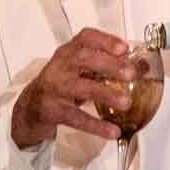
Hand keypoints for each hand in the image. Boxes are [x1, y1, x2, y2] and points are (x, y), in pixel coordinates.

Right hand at [10, 28, 135, 148]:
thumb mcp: (78, 71)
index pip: (85, 38)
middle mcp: (60, 66)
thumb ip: (105, 66)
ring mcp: (55, 88)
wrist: (29, 108)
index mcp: (68, 53)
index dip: (105, 40)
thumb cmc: (59, 85)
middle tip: (130, 74)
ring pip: (81, 87)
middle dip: (110, 64)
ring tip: (125, 103)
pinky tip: (112, 130)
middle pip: (84, 59)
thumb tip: (140, 66)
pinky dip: (96, 125)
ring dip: (106, 94)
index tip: (124, 48)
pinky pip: (77, 117)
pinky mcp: (53, 110)